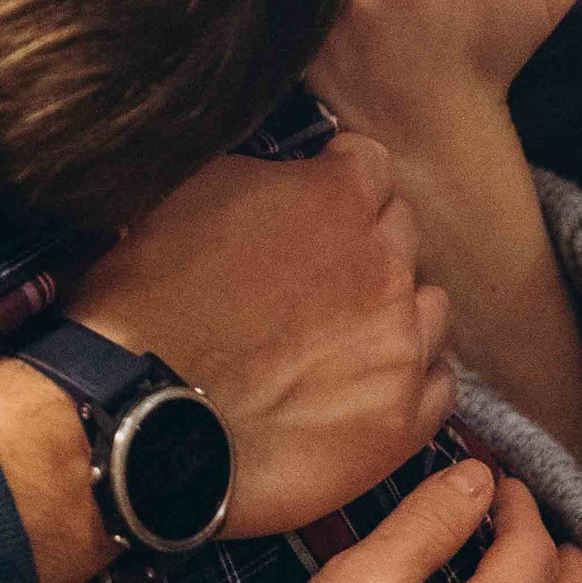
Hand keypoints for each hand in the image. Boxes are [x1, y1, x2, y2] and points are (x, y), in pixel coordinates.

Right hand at [69, 136, 454, 534]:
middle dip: (364, 243)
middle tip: (314, 274)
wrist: (142, 413)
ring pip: (429, 306)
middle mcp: (385, 264)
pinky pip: (439, 384)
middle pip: (402, 232)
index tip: (315, 200)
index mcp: (337, 198)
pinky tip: (361, 386)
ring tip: (339, 336)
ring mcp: (401, 344)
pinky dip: (408, 379)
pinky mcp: (402, 418)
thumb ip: (264, 176)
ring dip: (393, 311)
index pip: (371, 164)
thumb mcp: (189, 195)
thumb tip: (288, 177)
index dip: (336, 178)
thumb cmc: (149, 303)